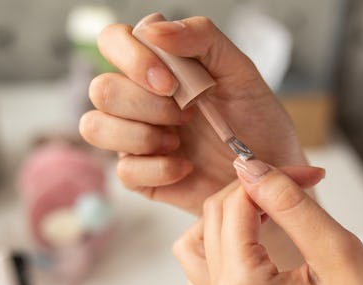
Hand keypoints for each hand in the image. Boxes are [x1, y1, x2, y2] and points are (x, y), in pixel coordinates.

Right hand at [80, 16, 306, 214]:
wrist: (268, 173)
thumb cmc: (256, 120)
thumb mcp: (240, 72)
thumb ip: (201, 38)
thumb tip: (152, 29)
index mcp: (155, 65)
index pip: (112, 41)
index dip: (132, 59)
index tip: (170, 83)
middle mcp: (136, 98)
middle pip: (101, 89)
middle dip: (146, 104)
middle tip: (188, 116)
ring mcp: (132, 138)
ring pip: (95, 127)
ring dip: (142, 135)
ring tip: (180, 141)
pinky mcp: (138, 175)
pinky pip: (123, 170)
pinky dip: (160, 168)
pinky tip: (186, 167)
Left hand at [173, 158, 362, 284]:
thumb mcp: (339, 254)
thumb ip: (291, 205)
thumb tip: (253, 168)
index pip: (235, 205)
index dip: (271, 176)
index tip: (309, 172)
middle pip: (213, 218)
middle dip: (253, 191)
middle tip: (298, 184)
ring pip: (197, 243)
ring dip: (227, 217)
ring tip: (269, 211)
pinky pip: (202, 273)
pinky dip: (218, 248)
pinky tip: (251, 243)